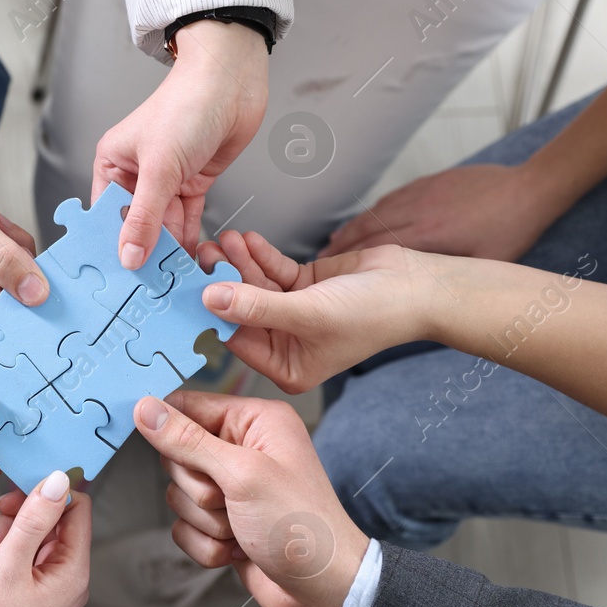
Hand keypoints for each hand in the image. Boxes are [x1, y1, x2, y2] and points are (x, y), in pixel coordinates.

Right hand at [0, 474, 90, 606]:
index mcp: (74, 572)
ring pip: (33, 534)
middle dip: (21, 518)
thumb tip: (57, 480)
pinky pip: (22, 554)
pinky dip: (3, 553)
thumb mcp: (6, 565)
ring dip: (7, 536)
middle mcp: (68, 578)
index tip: (17, 490)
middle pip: (54, 520)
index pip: (77, 509)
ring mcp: (49, 585)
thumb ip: (32, 519)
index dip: (49, 493)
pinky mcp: (30, 590)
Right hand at [94, 20, 267, 267]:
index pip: (105, 215)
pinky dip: (190, 242)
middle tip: (147, 291)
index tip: (117, 280)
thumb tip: (128, 256)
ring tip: (171, 285)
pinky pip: (187, 222)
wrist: (232, 82)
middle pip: (135, 226)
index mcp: (112, 164)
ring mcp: (166, 182)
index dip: (111, 247)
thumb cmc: (187, 105)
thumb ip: (145, 217)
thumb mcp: (159, 167)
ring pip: (163, 228)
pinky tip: (191, 264)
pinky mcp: (193, 185)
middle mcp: (136, 175)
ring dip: (169, 253)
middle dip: (143, 255)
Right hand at [133, 393, 366, 606]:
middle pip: (177, 456)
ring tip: (242, 529)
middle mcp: (243, 450)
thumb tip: (146, 409)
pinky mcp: (224, 523)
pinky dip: (207, 545)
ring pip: (178, 496)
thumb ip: (188, 441)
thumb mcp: (242, 475)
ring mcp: (232, 489)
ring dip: (205, 522)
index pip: (188, 405)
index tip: (152, 440)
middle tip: (231, 501)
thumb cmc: (300, 526)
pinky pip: (185, 527)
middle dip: (199, 490)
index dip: (166, 424)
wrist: (323, 589)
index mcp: (255, 422)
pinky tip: (239, 550)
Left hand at [195, 230, 431, 392]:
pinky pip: (273, 271)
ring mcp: (295, 312)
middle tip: (203, 256)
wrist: (416, 287)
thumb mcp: (307, 314)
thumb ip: (256, 307)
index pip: (239, 340)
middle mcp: (289, 342)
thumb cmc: (374, 314)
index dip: (214, 314)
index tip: (190, 289)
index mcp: (288, 366)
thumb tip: (212, 299)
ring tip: (223, 240)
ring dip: (239, 263)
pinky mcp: (304, 286)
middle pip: (243, 309)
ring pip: (255, 286)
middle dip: (224, 281)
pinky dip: (260, 255)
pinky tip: (245, 240)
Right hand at [319, 162, 565, 259]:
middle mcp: (418, 212)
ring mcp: (421, 194)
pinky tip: (362, 222)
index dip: (349, 263)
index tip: (329, 276)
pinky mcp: (428, 183)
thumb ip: (448, 275)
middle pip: (367, 231)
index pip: (377, 250)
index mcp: (430, 236)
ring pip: (376, 213)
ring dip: (351, 230)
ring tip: (332, 246)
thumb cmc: (511, 231)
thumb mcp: (482, 264)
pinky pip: (391, 199)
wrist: (529, 189)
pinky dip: (372, 213)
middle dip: (340, 248)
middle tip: (317, 264)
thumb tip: (420, 293)